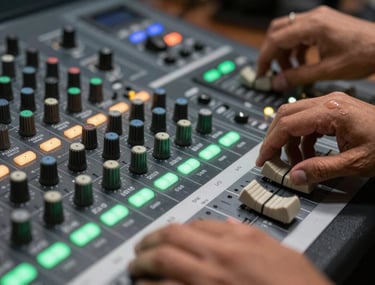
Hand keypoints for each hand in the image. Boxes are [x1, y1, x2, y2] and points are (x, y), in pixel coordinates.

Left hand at [128, 220, 332, 284]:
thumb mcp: (280, 251)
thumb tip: (227, 225)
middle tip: (140, 248)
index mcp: (235, 245)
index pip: (195, 225)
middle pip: (170, 241)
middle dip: (149, 242)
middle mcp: (216, 263)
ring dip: (143, 266)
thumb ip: (249, 234)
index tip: (166, 234)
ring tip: (135, 269)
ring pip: (160, 267)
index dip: (176, 228)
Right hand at [256, 92, 374, 183]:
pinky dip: (301, 137)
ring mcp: (331, 103)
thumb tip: (294, 176)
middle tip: (271, 158)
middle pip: (285, 114)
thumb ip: (320, 170)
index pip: (287, 124)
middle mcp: (328, 102)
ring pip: (294, 115)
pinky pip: (307, 120)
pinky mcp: (335, 109)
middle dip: (274, 138)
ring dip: (287, 138)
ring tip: (293, 160)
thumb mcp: (355, 163)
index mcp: (331, 111)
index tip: (263, 159)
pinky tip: (307, 153)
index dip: (271, 143)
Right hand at [257, 5, 374, 90]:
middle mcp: (314, 18)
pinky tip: (302, 63)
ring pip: (287, 31)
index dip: (265, 58)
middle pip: (277, 31)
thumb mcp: (327, 71)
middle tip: (269, 71)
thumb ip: (298, 77)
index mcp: (313, 26)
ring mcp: (319, 18)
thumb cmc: (364, 54)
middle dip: (270, 52)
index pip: (275, 39)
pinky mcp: (323, 23)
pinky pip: (300, 33)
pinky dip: (295, 48)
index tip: (262, 73)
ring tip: (289, 70)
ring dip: (283, 51)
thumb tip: (278, 83)